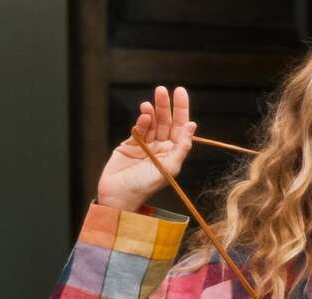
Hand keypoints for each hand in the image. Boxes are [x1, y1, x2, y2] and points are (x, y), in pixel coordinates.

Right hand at [96, 85, 196, 211]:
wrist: (119, 194)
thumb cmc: (146, 185)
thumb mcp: (169, 166)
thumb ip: (182, 146)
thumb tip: (192, 125)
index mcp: (173, 153)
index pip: (180, 127)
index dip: (181, 109)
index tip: (180, 91)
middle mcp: (161, 147)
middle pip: (166, 121)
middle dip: (165, 105)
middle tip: (162, 90)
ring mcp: (145, 145)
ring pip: (152, 123)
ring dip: (152, 111)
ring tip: (150, 102)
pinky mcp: (130, 144)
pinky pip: (138, 129)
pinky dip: (142, 121)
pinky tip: (144, 116)